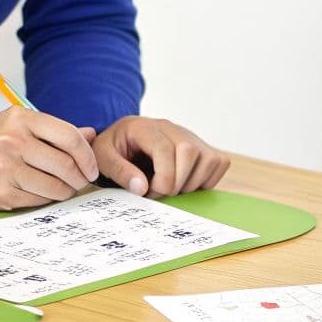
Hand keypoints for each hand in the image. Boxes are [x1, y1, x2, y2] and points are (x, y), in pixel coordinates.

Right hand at [0, 108, 100, 209]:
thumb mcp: (22, 125)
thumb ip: (57, 131)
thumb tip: (91, 134)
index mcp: (20, 119)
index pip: (69, 137)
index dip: (88, 156)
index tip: (92, 167)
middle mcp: (12, 142)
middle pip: (66, 166)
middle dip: (80, 178)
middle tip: (82, 181)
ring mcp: (5, 169)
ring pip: (55, 188)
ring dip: (66, 191)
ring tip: (63, 186)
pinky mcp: (1, 193)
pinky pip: (39, 201)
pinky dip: (47, 198)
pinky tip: (42, 191)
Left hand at [91, 116, 228, 197]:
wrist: (124, 138)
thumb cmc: (114, 148)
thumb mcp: (103, 157)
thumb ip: (118, 170)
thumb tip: (142, 187)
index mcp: (146, 128)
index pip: (165, 149)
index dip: (162, 178)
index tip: (149, 192)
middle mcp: (172, 128)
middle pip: (189, 152)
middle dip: (176, 182)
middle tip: (159, 193)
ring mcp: (191, 136)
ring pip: (208, 159)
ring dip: (192, 183)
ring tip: (171, 189)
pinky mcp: (202, 147)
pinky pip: (219, 163)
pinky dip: (206, 180)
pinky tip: (186, 184)